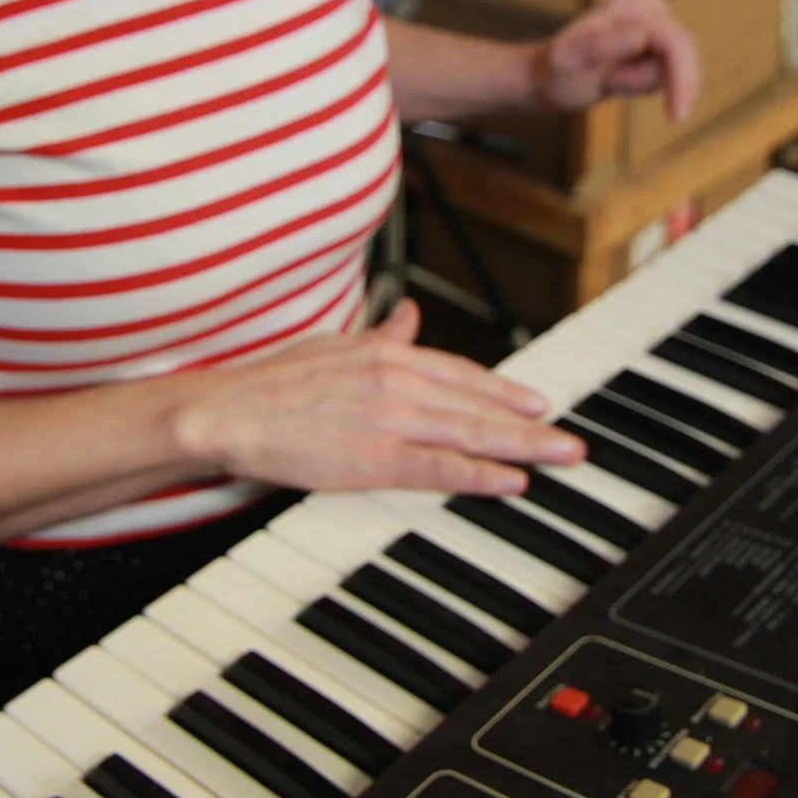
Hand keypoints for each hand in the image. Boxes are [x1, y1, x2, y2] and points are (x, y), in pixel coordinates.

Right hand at [169, 300, 583, 495]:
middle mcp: (395, 380)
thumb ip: (381, 334)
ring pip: (469, 433)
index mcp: (385, 353)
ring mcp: (387, 419)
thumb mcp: (334, 344)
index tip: (537, 402)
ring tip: (559, 457)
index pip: (460, 371)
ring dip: (521, 447)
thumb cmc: (272, 384)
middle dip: (529, 423)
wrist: (227, 411)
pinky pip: (438, 467)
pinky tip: (511, 481)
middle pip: (477, 404)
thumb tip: (410, 316)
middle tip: (570, 440)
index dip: (504, 389)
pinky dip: (480, 474)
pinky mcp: (372, 457)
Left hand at [533, 0, 700, 121]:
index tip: (676, 115)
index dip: (681, 77)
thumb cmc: (558, 72)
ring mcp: (655, 20)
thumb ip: (603, 45)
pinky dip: (644, 83)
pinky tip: (618, 79)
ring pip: (677, 64)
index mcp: (631, 2)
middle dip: (665, 84)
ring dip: (644, 83)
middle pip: (684, 51)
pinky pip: (669, 70)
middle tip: (649, 111)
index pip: (674, 39)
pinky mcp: (657, 40)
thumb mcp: (571, 60)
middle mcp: (648, 3)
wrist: (550, 78)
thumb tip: (640, 37)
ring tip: (610, 81)